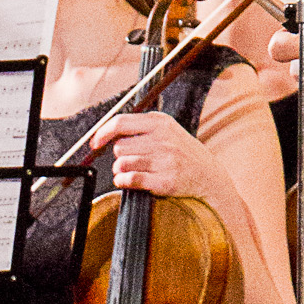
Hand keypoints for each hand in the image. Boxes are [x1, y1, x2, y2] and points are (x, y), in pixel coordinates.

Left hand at [85, 109, 220, 201]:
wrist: (208, 175)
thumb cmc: (181, 151)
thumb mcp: (166, 129)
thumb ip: (139, 127)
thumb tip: (105, 133)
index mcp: (160, 122)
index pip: (121, 123)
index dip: (102, 133)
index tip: (95, 143)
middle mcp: (163, 139)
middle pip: (119, 146)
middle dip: (119, 155)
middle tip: (130, 159)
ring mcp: (165, 160)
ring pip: (121, 164)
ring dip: (120, 170)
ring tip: (132, 171)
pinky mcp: (165, 180)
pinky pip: (130, 179)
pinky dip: (122, 181)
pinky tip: (127, 181)